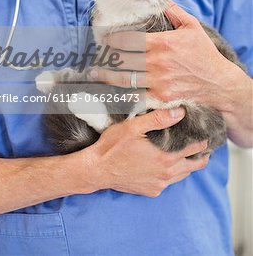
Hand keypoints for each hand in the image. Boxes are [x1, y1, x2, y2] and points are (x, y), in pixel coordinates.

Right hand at [86, 108, 208, 196]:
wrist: (97, 170)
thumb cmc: (113, 146)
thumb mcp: (133, 127)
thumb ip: (158, 119)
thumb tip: (180, 112)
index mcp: (165, 158)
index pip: (194, 149)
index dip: (203, 141)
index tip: (207, 134)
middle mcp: (166, 174)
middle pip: (194, 166)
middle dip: (202, 155)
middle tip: (205, 146)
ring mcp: (159, 185)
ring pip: (183, 175)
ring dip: (189, 165)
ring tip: (191, 154)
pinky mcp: (151, 191)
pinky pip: (169, 182)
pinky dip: (173, 173)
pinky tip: (168, 164)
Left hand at [91, 2, 230, 108]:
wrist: (217, 83)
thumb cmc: (204, 53)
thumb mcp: (192, 27)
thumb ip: (174, 12)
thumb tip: (160, 0)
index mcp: (163, 43)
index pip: (128, 40)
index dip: (112, 39)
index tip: (104, 39)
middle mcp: (157, 62)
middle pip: (122, 59)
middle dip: (106, 57)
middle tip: (97, 55)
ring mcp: (158, 81)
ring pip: (124, 79)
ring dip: (107, 76)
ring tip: (95, 73)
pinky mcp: (160, 97)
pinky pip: (136, 95)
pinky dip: (122, 93)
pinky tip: (112, 90)